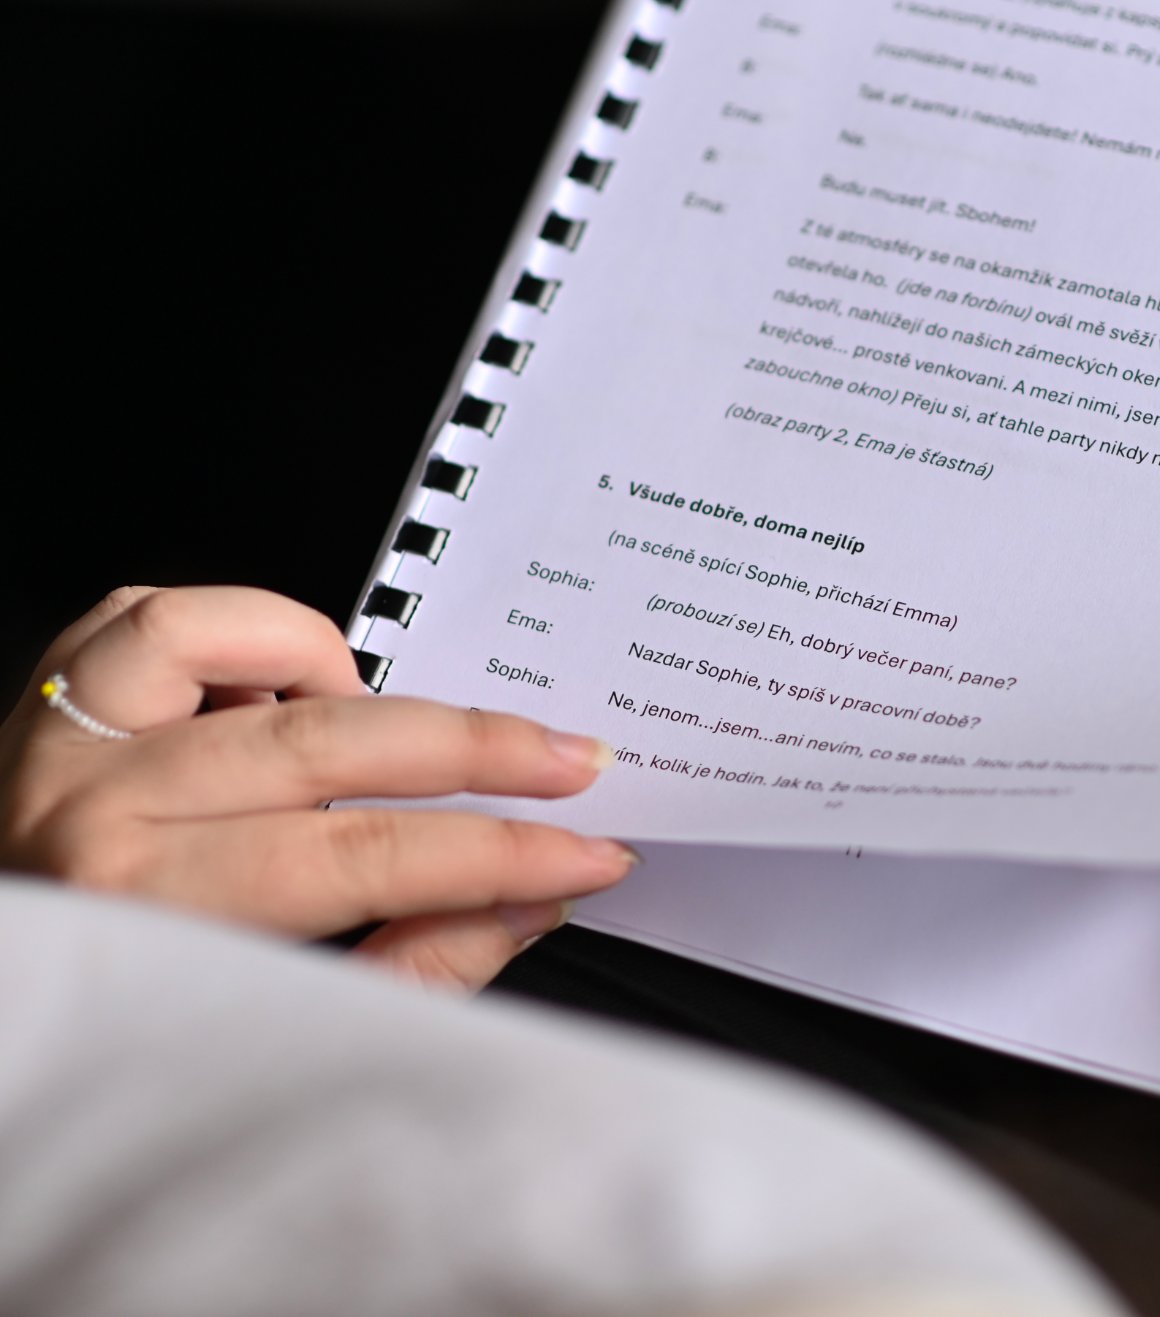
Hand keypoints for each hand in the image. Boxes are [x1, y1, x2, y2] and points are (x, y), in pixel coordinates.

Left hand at [0, 586, 637, 989]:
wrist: (4, 1013)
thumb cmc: (125, 1036)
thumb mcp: (287, 1039)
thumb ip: (418, 966)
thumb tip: (532, 898)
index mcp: (153, 913)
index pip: (374, 858)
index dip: (504, 852)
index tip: (587, 851)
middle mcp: (96, 816)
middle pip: (329, 743)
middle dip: (480, 748)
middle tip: (568, 761)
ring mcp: (62, 748)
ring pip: (220, 638)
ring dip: (332, 668)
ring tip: (380, 721)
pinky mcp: (50, 703)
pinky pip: (146, 613)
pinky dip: (234, 631)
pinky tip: (279, 686)